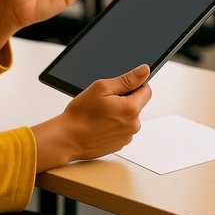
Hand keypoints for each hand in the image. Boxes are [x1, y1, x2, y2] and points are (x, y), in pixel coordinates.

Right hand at [32, 64, 151, 171]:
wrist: (68, 138)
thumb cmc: (81, 114)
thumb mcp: (102, 88)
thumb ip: (126, 79)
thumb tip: (144, 71)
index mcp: (131, 109)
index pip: (146, 90)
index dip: (133, 85)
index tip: (118, 88)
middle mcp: (133, 125)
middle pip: (137, 104)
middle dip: (124, 99)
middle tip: (104, 101)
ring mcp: (127, 137)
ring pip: (128, 117)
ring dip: (118, 113)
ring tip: (99, 114)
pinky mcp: (119, 144)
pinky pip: (121, 128)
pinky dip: (113, 124)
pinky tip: (99, 123)